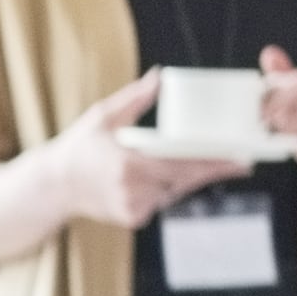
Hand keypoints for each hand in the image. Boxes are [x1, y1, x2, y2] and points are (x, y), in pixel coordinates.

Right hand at [48, 73, 250, 230]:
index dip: (213, 163)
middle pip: (185, 181)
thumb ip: (134, 98)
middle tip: (242, 162)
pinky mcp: (133, 219)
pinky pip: (161, 201)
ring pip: (175, 192)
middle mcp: (132, 190)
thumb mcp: (103, 116)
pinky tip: (165, 177)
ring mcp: (133, 208)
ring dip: (189, 178)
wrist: (54, 186)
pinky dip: (168, 189)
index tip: (239, 159)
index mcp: (128, 164)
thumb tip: (159, 76)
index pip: (180, 164)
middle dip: (214, 170)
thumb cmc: (80, 146)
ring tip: (206, 164)